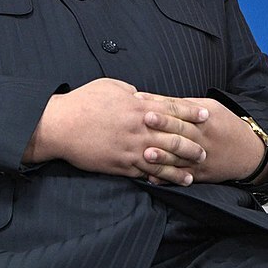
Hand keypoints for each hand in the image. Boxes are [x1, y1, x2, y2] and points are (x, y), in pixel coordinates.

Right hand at [23, 78, 208, 184]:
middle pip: (174, 137)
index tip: (205, 115)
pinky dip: (160, 178)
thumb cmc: (83, 101)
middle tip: (205, 149)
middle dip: (192, 143)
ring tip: (194, 172)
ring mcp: (131, 149)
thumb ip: (130, 90)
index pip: (172, 109)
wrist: (61, 125)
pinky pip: (146, 173)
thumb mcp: (109, 85)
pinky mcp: (120, 165)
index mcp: (137, 106)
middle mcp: (138, 128)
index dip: (191, 112)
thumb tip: (142, 95)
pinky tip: (170, 182)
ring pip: (164, 160)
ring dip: (181, 166)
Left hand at [138, 93, 267, 183]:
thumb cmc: (224, 124)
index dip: (163, 105)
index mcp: (204, 118)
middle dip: (162, 125)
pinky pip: (182, 177)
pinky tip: (152, 177)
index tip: (144, 101)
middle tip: (144, 120)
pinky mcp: (200, 174)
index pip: (180, 110)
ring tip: (146, 154)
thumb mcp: (209, 107)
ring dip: (162, 156)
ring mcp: (201, 158)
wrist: (249, 152)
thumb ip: (182, 104)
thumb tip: (152, 100)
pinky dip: (166, 178)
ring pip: (179, 157)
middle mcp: (202, 138)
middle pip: (180, 130)